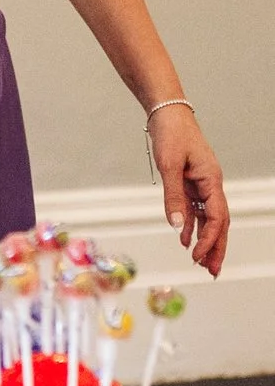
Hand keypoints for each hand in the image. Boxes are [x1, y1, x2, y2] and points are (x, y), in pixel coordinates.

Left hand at [152, 105, 228, 274]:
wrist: (167, 114)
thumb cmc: (171, 135)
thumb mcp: (169, 166)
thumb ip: (173, 196)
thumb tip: (176, 226)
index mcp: (211, 181)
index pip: (217, 217)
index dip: (210, 238)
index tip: (199, 256)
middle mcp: (211, 185)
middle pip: (219, 222)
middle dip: (216, 247)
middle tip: (212, 271)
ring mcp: (202, 184)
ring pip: (208, 218)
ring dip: (205, 239)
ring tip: (200, 262)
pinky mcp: (190, 181)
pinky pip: (194, 208)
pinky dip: (190, 224)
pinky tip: (184, 238)